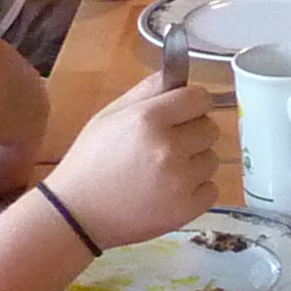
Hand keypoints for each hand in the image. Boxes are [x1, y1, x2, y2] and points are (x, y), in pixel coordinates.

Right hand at [44, 73, 221, 250]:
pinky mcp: (188, 208)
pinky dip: (196, 189)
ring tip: (165, 171)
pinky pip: (211, 188)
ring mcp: (182, 180)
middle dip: (193, 132)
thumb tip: (177, 75)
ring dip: (195, 162)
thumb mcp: (109, 116)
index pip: (200, 98)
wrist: (78, 214)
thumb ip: (146, 91)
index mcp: (149, 119)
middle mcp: (170, 147)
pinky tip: (170, 191)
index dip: (192, 103)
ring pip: (212, 159)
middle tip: (168, 144)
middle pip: (211, 128)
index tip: (182, 112)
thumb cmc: (90, 161)